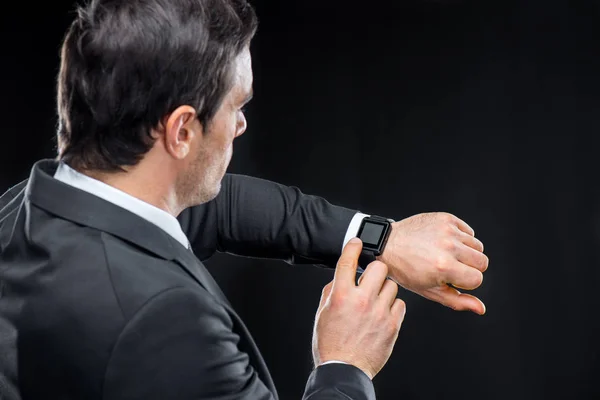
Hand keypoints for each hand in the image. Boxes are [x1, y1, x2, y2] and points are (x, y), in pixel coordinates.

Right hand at [312, 238, 405, 379]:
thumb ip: (333, 291)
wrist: (344, 369)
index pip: (348, 261)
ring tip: (376, 300)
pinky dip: (393, 306)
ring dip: (384, 289)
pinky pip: (400, 304)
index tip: (357, 242)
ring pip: (392, 285)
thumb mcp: (323, 312)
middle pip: (379, 268)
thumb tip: (343, 278)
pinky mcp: (393, 325)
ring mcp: (379, 312)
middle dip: (375, 270)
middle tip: (371, 278)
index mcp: (340, 296)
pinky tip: (383, 314)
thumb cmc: (331, 342)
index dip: (353, 247)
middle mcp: (361, 301)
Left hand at [378, 212, 487, 314]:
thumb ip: (458, 301)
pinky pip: (469, 232)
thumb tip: (481, 309)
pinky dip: (461, 239)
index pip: (477, 279)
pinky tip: (444, 243)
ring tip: (446, 255)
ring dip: (466, 253)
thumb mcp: (430, 290)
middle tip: (450, 267)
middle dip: (470, 268)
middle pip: (482, 262)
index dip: (465, 282)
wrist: (388, 244)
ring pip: (478, 246)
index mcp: (444, 267)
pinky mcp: (446, 218)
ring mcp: (447, 230)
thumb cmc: (407, 270)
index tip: (450, 279)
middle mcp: (447, 246)